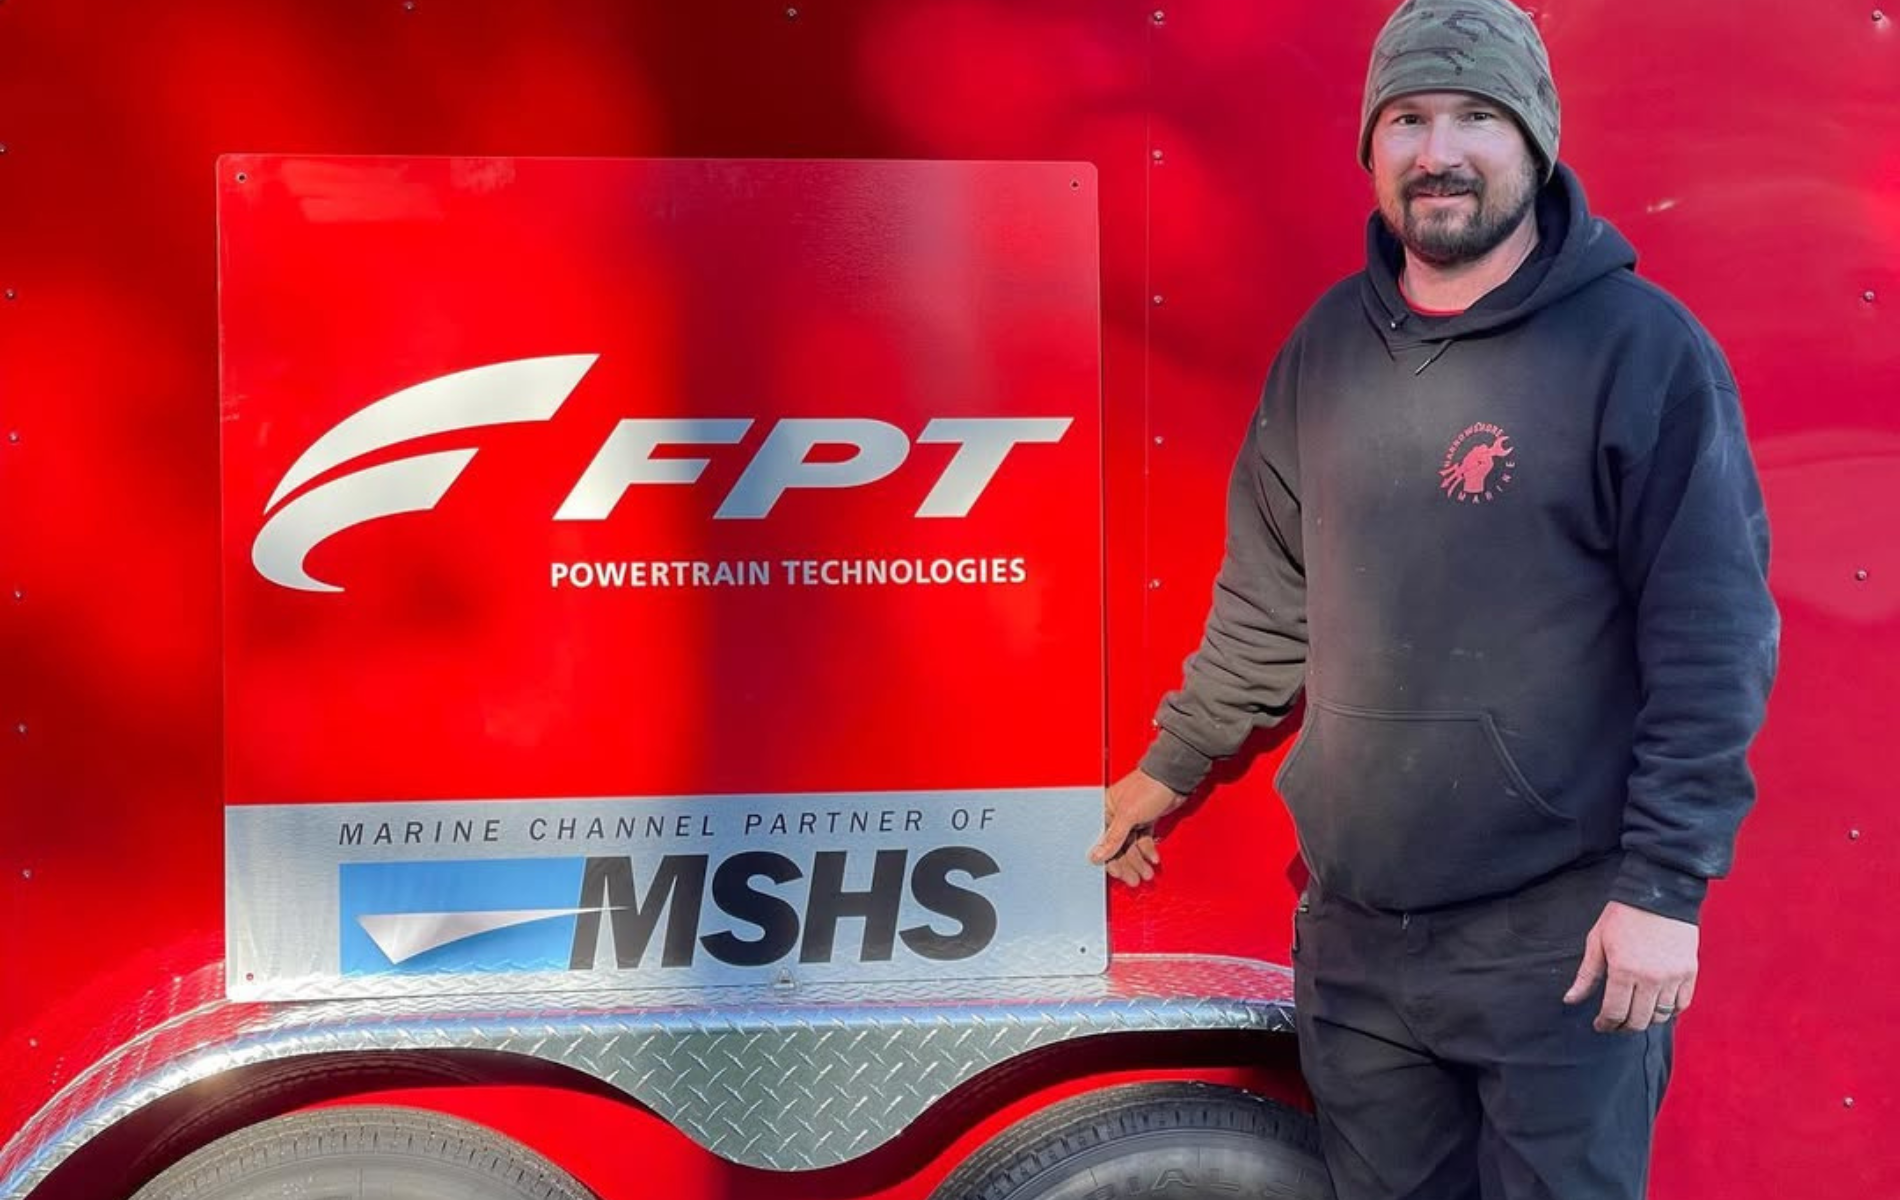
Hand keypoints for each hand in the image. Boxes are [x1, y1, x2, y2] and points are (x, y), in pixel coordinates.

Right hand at [1088, 769, 1185, 887]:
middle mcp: (1116, 815)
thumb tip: (1097, 855)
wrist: (1174, 777)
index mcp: (1104, 810)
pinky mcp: (1145, 820)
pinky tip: (1153, 859)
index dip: (1108, 859)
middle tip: (1134, 880)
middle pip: (1118, 847)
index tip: (1115, 873)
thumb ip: (1113, 838)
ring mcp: (1131, 818)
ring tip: (1147, 874)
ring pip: (1132, 846)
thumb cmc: (1149, 787)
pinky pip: (1143, 840)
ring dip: (1139, 861)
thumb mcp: (1128, 815)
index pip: (1101, 840)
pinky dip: (1148, 850)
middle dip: (1127, 865)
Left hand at [1562, 901, 1699, 1032]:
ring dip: (1646, 1020)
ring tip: (1635, 1013)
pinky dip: (1670, 1011)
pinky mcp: (1689, 972)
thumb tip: (1570, 1000)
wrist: (1658, 893)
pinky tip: (1658, 1007)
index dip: (1605, 1024)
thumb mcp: (1597, 941)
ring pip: (1661, 1016)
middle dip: (1624, 1027)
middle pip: (1639, 1020)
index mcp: (1623, 971)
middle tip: (1616, 1023)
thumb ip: (1586, 975)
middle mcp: (1651, 979)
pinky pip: (1682, 1005)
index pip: (1614, 1012)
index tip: (1600, 1025)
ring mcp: (1673, 977)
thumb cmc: (1623, 916)